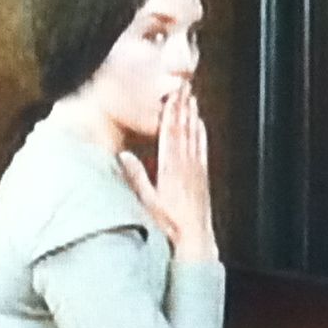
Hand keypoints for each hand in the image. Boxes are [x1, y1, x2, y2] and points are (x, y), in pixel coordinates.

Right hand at [118, 84, 218, 261]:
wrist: (195, 240)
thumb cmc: (169, 224)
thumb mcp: (147, 202)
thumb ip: (136, 178)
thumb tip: (124, 156)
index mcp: (171, 169)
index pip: (170, 134)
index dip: (171, 113)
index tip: (170, 95)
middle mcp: (186, 166)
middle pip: (184, 130)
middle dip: (183, 107)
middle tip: (182, 86)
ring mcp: (197, 170)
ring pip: (194, 136)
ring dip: (192, 116)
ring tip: (191, 98)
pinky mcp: (203, 177)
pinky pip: (202, 149)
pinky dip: (201, 133)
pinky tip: (200, 124)